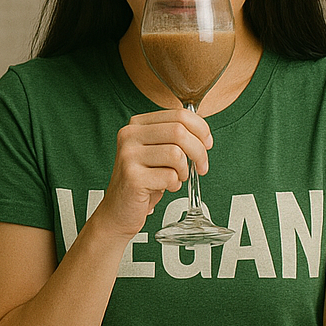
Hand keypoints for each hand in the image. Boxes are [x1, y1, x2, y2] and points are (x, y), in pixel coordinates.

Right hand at [92, 108, 212, 236]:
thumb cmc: (143, 180)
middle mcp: (129, 136)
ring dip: (184, 170)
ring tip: (176, 178)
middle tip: (201, 166)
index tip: (207, 144)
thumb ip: (175, 137)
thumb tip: (203, 134)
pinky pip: (170, 177)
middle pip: (179, 132)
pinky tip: (165, 187)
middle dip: (199, 151)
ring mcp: (128, 156)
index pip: (179, 115)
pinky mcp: (132, 177)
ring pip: (177, 154)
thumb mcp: (157, 151)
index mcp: (137, 125)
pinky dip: (174, 185)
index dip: (201, 129)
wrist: (118, 210)